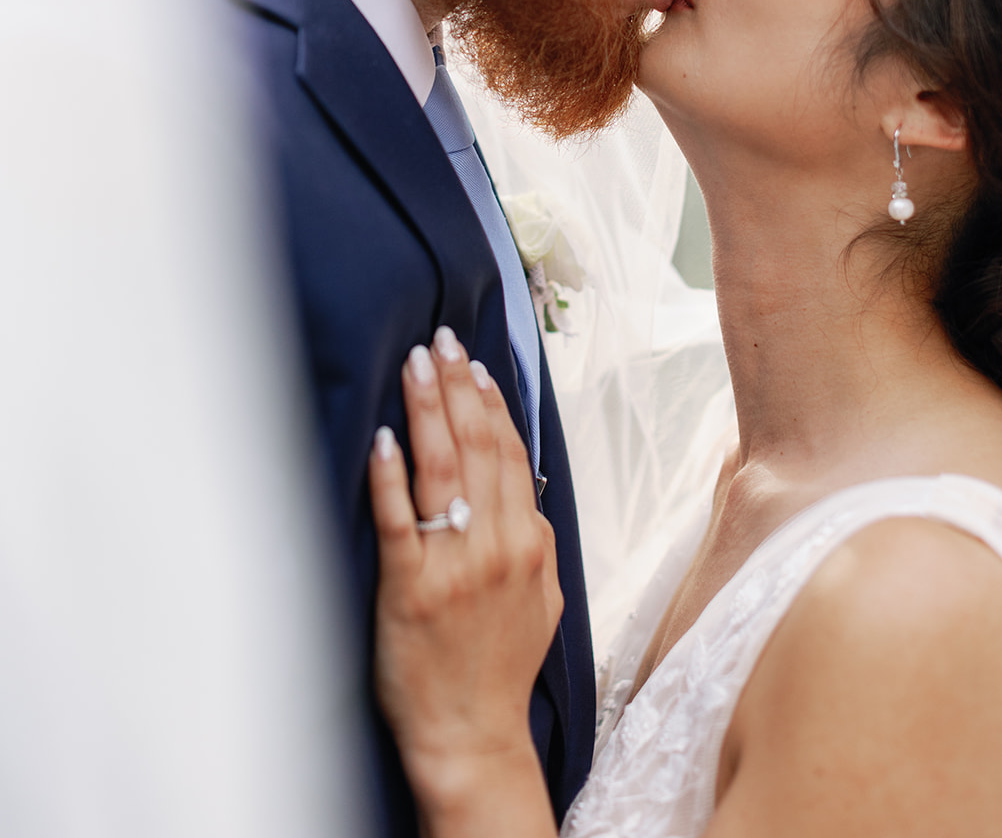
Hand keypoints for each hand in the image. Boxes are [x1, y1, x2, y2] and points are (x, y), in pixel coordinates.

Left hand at [369, 327, 562, 813]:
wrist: (472, 736)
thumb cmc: (500, 667)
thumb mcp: (544, 601)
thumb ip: (537, 541)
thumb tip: (525, 494)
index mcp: (528, 543)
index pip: (509, 453)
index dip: (492, 402)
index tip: (474, 363)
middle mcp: (495, 546)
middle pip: (477, 446)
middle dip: (457, 385)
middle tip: (439, 339)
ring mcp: (452, 566)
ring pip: (442, 468)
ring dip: (428, 408)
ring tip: (414, 364)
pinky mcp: (409, 588)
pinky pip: (398, 519)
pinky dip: (390, 474)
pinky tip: (382, 438)